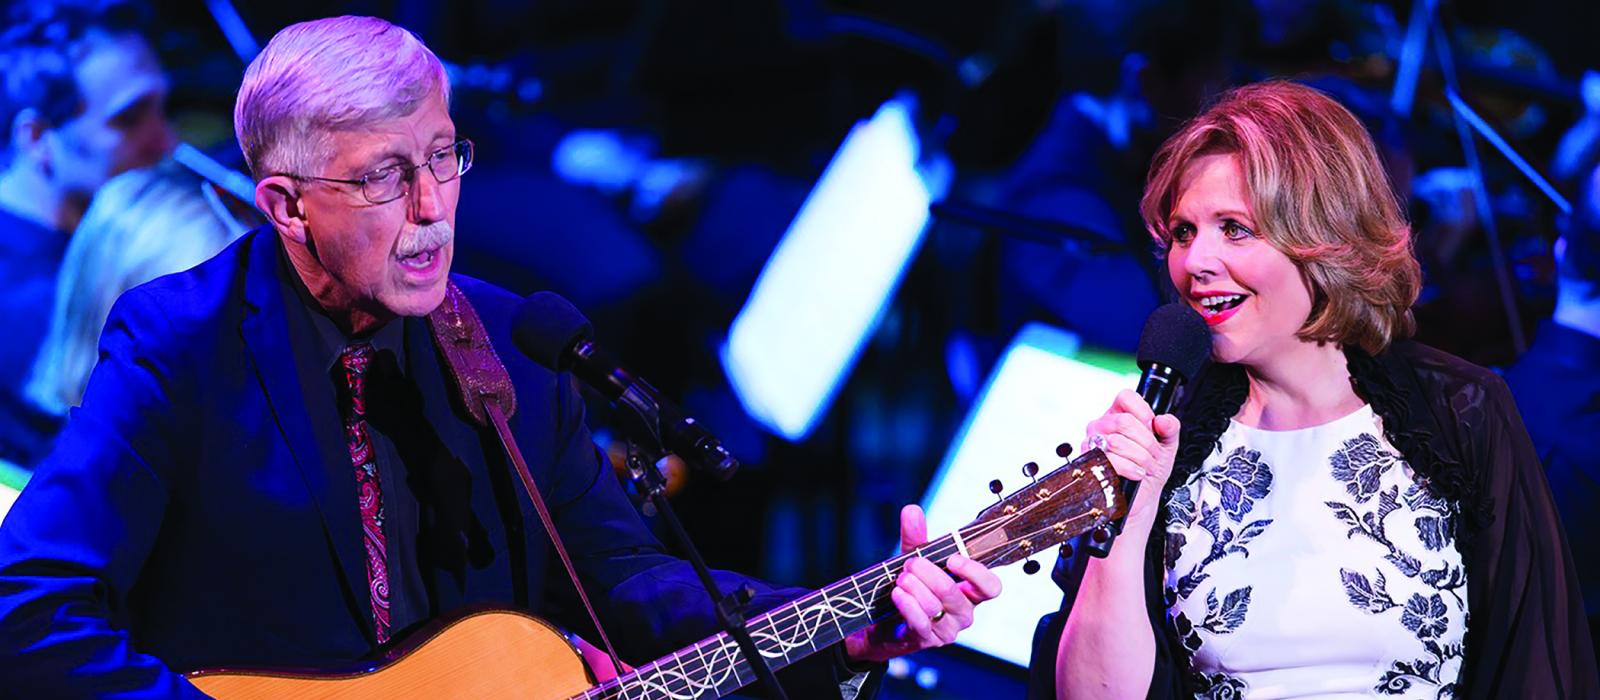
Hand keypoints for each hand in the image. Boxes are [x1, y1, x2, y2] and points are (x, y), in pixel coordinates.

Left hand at [843, 505, 1001, 663]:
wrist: (884, 621)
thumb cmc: (910, 589)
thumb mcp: (913, 559)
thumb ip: (915, 537)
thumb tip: (912, 510)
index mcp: (970, 592)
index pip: (991, 587)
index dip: (975, 573)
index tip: (953, 559)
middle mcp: (963, 613)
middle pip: (954, 593)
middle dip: (929, 573)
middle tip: (911, 564)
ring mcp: (946, 629)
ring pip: (934, 606)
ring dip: (914, 587)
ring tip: (900, 578)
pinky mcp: (927, 640)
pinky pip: (920, 622)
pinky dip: (907, 605)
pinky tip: (897, 593)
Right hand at [1082, 389, 1181, 520]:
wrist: (1143, 496)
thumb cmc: (1150, 469)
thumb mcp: (1167, 445)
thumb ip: (1170, 428)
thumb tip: (1164, 420)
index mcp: (1119, 414)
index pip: (1126, 397)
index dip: (1143, 412)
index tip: (1152, 428)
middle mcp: (1103, 426)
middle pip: (1124, 421)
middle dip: (1146, 442)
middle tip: (1152, 454)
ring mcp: (1093, 443)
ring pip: (1117, 441)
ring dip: (1140, 457)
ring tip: (1145, 466)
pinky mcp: (1090, 462)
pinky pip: (1110, 460)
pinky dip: (1129, 468)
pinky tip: (1136, 473)